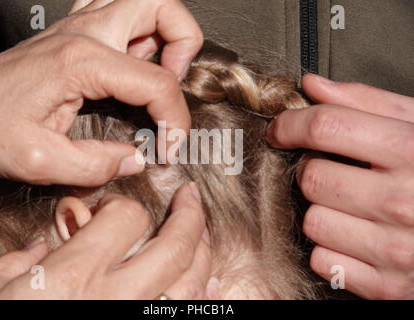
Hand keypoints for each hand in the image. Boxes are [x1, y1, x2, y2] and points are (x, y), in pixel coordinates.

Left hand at [0, 0, 202, 185]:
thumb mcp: (39, 161)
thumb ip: (95, 166)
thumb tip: (136, 160)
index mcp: (83, 62)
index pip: (157, 83)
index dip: (175, 120)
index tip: (169, 148)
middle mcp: (86, 34)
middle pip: (162, 8)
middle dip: (185, 45)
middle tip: (174, 84)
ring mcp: (79, 27)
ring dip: (165, 30)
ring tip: (161, 69)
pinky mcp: (73, 33)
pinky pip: (117, 8)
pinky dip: (138, 28)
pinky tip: (132, 58)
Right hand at [0, 183, 211, 298]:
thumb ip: (11, 264)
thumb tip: (35, 249)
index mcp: (73, 279)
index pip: (126, 219)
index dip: (123, 204)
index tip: (115, 208)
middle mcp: (114, 300)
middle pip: (174, 247)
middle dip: (189, 215)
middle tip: (190, 198)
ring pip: (190, 283)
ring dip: (202, 251)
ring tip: (201, 233)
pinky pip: (186, 316)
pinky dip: (204, 297)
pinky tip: (209, 282)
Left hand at [266, 74, 413, 298]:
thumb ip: (366, 103)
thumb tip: (314, 86)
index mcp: (412, 152)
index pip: (327, 127)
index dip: (291, 124)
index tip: (281, 129)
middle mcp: (405, 202)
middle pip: (312, 177)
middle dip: (313, 171)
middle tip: (336, 172)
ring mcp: (397, 248)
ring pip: (312, 221)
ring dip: (323, 212)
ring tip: (353, 208)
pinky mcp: (388, 286)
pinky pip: (323, 260)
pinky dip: (331, 250)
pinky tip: (358, 238)